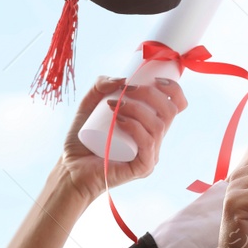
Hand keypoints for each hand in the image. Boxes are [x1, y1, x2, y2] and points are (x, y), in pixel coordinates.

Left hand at [55, 76, 187, 201]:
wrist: (70, 168)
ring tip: (113, 106)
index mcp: (151, 127)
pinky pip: (147, 143)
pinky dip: (135, 127)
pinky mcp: (143, 168)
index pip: (177, 107)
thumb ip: (99, 86)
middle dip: (150, 94)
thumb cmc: (82, 140)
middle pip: (170, 112)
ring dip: (137, 109)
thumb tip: (123, 79)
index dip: (173, 89)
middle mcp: (155, 141)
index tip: (154, 79)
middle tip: (125, 90)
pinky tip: (118, 121)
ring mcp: (151, 156)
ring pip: (158, 126)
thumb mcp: (88, 105)